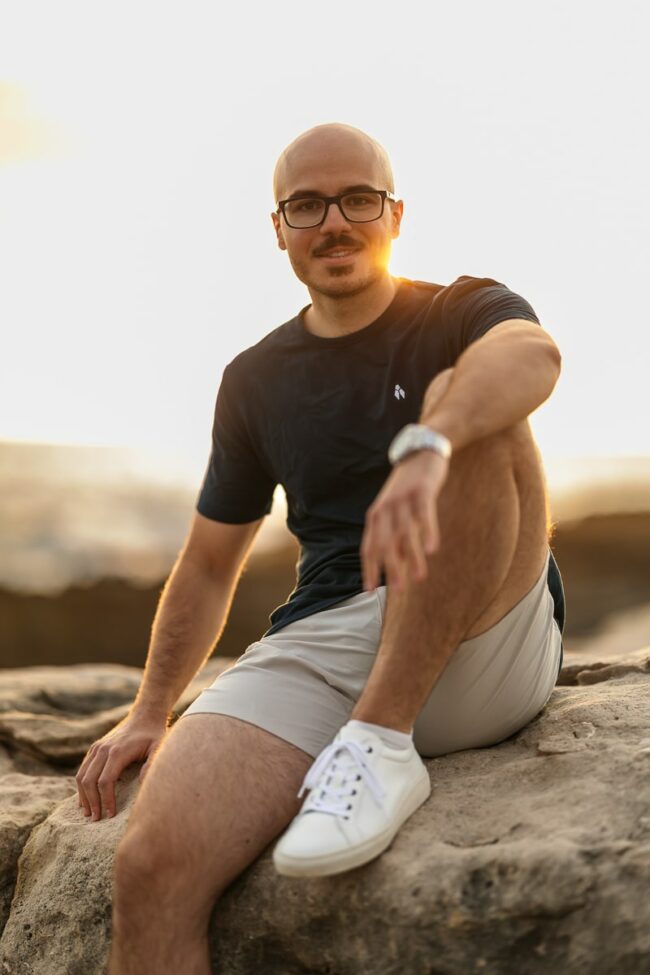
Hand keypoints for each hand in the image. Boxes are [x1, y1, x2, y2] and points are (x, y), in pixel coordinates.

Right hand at [75, 711, 167, 821]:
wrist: (145, 715)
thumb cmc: (154, 734)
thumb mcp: (160, 747)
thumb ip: (152, 764)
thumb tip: (143, 786)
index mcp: (117, 751)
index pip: (105, 781)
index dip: (106, 800)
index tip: (110, 815)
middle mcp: (103, 749)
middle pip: (89, 780)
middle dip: (92, 802)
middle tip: (96, 819)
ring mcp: (97, 748)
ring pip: (82, 776)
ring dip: (83, 796)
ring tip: (89, 813)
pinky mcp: (95, 748)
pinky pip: (83, 769)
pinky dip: (81, 785)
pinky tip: (85, 799)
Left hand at [361, 450, 449, 592]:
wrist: (421, 452)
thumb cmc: (408, 489)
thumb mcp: (395, 511)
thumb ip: (393, 535)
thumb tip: (396, 566)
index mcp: (375, 516)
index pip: (368, 548)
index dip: (369, 569)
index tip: (370, 590)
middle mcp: (385, 509)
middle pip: (385, 544)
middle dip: (391, 569)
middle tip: (399, 591)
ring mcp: (402, 500)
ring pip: (405, 534)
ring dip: (412, 557)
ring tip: (420, 578)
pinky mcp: (421, 492)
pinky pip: (424, 515)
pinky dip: (428, 532)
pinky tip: (433, 549)